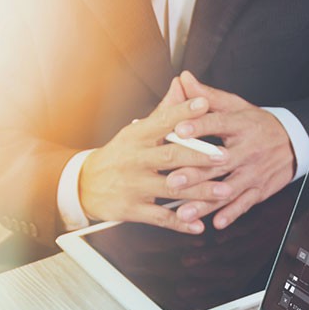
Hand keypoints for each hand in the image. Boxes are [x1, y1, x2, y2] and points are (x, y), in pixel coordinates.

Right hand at [78, 80, 230, 233]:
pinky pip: (160, 218)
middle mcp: (136, 159)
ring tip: (224, 192)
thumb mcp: (137, 131)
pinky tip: (199, 225)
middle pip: (170, 156)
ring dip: (199, 191)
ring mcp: (134, 185)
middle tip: (225, 156)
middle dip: (200, 157)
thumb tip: (183, 84)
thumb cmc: (119, 155)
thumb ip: (164, 112)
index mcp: (138, 137)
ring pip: (170, 188)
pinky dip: (180, 222)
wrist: (83, 185)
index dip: (184, 112)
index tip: (206, 104)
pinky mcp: (132, 209)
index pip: (163, 121)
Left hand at [169, 70, 296, 229]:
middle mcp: (247, 150)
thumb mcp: (236, 106)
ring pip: (228, 189)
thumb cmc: (257, 124)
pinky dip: (232, 214)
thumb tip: (183, 80)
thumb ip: (207, 96)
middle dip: (196, 173)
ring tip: (185, 211)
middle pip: (219, 162)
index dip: (199, 126)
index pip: (218, 123)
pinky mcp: (259, 189)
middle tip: (173, 181)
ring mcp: (254, 172)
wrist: (292, 142)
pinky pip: (245, 204)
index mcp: (240, 126)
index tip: (178, 130)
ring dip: (206, 202)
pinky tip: (217, 223)